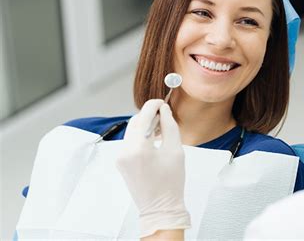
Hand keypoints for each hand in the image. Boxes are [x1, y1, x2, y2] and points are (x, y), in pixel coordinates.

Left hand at [116, 99, 190, 237]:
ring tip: (160, 129)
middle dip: (148, 115)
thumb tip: (164, 110)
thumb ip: (169, 126)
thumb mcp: (175, 150)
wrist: (160, 208)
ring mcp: (120, 157)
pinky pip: (129, 141)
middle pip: (135, 122)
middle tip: (164, 115)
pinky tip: (152, 140)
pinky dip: (140, 136)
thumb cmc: (171, 182)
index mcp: (139, 148)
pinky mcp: (120, 162)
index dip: (153, 105)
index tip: (162, 102)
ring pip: (131, 131)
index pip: (143, 116)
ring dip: (144, 125)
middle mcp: (125, 151)